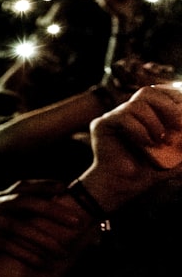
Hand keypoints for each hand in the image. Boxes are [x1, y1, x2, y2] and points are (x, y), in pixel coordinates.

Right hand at [0, 180, 89, 269]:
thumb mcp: (2, 215)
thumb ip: (23, 211)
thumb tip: (62, 211)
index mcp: (0, 197)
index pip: (23, 185)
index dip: (44, 185)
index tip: (66, 188)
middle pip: (24, 202)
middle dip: (52, 210)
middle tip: (77, 222)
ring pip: (17, 226)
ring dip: (43, 240)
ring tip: (62, 252)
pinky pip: (7, 245)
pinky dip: (27, 254)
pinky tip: (43, 263)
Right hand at [82, 84, 181, 210]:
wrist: (125, 185)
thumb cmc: (149, 170)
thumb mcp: (178, 156)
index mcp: (145, 113)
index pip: (159, 92)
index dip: (174, 97)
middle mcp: (128, 111)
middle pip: (147, 91)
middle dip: (168, 106)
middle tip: (179, 125)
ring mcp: (113, 117)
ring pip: (136, 105)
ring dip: (153, 123)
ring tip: (159, 141)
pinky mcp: (101, 125)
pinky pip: (123, 117)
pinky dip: (139, 130)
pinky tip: (146, 144)